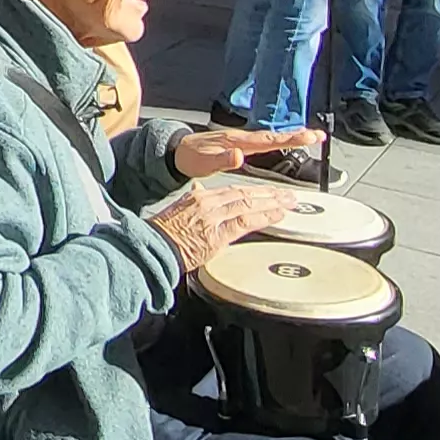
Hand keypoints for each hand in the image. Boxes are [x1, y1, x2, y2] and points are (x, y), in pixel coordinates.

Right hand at [144, 179, 301, 271]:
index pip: (231, 190)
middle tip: (286, 194)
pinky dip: (263, 218)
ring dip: (271, 203)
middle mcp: (207, 203)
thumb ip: (193, 201)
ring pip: (247, 204)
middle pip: (243, 194)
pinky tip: (276, 216)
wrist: (151, 249)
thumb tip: (200, 192)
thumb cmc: (161, 236)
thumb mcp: (177, 211)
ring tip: (287, 203)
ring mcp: (212, 218)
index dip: (253, 190)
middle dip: (268, 194)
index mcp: (197, 197)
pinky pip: (245, 223)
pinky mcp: (216, 235)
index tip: (268, 191)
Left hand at [171, 126, 321, 180]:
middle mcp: (241, 138)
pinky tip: (286, 142)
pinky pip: (264, 141)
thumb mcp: (204, 163)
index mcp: (237, 142)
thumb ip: (222, 159)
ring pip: (271, 137)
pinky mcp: (240, 144)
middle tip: (318, 135)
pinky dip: (279, 141)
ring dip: (291, 137)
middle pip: (274, 136)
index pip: (268, 140)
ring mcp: (241, 140)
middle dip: (297, 135)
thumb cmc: (190, 157)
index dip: (289, 139)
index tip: (308, 137)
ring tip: (310, 137)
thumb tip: (240, 156)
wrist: (178, 151)